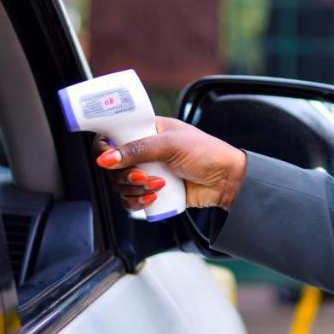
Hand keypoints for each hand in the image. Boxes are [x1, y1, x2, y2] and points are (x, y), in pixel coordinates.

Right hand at [95, 117, 246, 210]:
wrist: (227, 181)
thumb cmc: (207, 153)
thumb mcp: (171, 145)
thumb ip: (138, 149)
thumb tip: (106, 158)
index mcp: (148, 130)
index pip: (114, 135)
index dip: (106, 148)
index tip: (109, 158)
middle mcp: (145, 151)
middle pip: (113, 166)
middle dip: (126, 175)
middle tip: (144, 175)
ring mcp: (148, 171)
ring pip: (120, 185)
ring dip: (135, 189)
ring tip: (158, 185)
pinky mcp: (153, 191)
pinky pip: (131, 200)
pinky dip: (137, 202)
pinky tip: (154, 198)